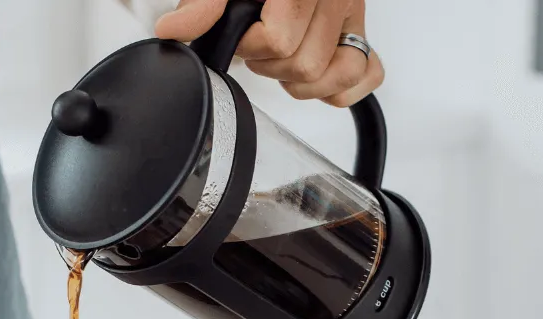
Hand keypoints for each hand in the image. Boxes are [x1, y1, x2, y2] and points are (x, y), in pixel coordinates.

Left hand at [155, 0, 382, 106]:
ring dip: (303, 80)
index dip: (251, 46)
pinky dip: (341, 87)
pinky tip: (315, 78)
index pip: (279, 41)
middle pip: (305, 64)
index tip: (242, 34)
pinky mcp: (362, 32)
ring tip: (283, 59)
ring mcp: (353, 13)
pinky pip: (368, 73)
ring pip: (338, 74)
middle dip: (271, 64)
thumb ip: (204, 3)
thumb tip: (174, 29)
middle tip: (259, 47)